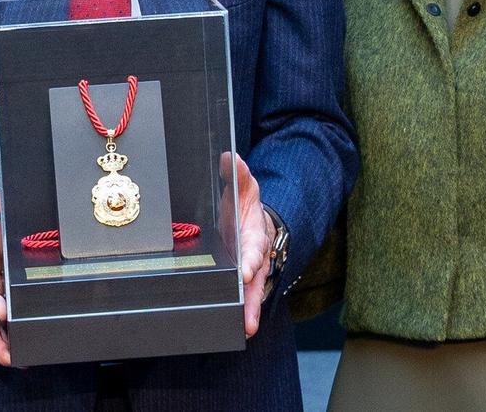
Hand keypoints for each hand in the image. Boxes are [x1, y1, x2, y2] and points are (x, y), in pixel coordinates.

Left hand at [224, 151, 273, 337]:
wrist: (252, 218)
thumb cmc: (244, 204)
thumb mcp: (241, 186)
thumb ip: (235, 173)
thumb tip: (229, 157)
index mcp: (254, 231)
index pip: (254, 245)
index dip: (252, 257)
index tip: (247, 269)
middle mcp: (255, 254)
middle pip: (256, 277)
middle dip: (253, 294)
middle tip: (248, 313)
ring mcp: (250, 270)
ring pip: (253, 292)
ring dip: (250, 310)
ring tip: (246, 328)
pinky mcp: (242, 281)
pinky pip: (245, 298)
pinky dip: (243, 312)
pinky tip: (237, 328)